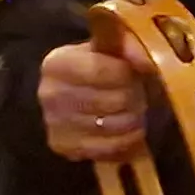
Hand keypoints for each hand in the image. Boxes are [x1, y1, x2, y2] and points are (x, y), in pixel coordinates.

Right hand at [37, 26, 150, 164]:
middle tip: (134, 94)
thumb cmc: (103, 71)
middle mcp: (49, 93)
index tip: (133, 73)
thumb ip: (130, 46)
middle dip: (133, 97)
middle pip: (113, 100)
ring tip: (131, 111)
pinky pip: (110, 148)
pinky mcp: (64, 147)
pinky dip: (127, 140)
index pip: (100, 71)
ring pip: (115, 126)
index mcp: (57, 63)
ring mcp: (54, 123)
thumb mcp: (114, 51)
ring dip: (133, 119)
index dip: (126, 74)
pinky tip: (125, 130)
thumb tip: (145, 59)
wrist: (82, 98)